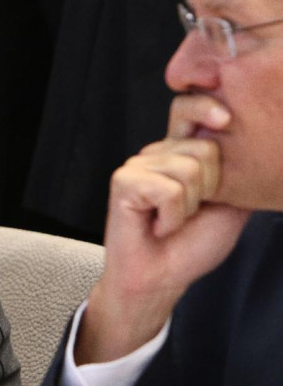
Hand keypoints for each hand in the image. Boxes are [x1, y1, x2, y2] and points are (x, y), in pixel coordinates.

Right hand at [75, 94, 249, 363]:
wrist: (162, 278)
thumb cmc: (191, 245)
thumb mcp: (230, 204)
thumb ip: (237, 173)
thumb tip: (261, 151)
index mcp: (179, 152)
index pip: (189, 109)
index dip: (206, 107)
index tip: (224, 118)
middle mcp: (156, 153)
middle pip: (204, 147)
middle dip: (210, 188)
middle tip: (189, 211)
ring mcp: (138, 165)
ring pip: (188, 169)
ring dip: (189, 207)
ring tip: (172, 220)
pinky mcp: (124, 182)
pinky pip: (167, 189)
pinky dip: (171, 217)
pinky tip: (158, 226)